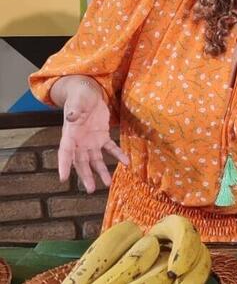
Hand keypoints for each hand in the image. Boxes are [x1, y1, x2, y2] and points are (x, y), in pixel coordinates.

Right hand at [57, 77, 127, 192]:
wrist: (88, 94)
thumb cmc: (79, 97)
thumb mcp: (77, 102)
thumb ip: (74, 111)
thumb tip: (71, 117)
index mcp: (70, 134)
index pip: (64, 152)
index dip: (63, 165)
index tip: (63, 178)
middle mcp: (79, 142)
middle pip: (81, 162)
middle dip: (85, 175)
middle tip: (90, 190)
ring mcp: (91, 141)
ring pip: (95, 160)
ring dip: (101, 171)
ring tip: (108, 184)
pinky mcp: (102, 137)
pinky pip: (110, 148)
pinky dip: (118, 155)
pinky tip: (126, 162)